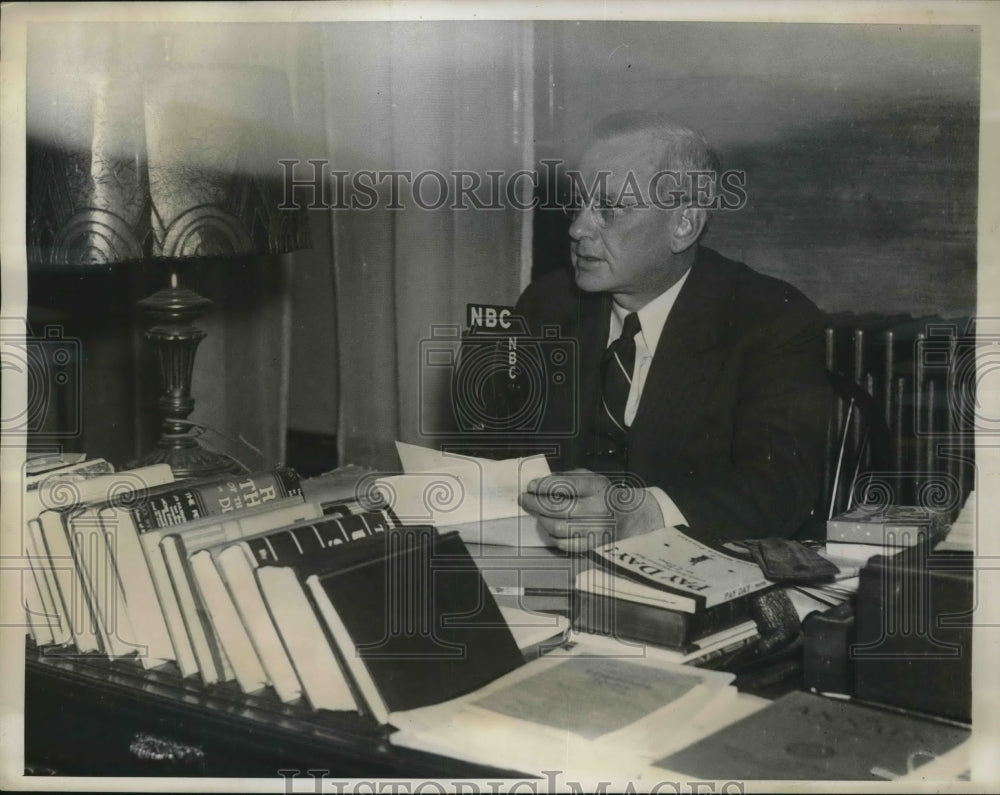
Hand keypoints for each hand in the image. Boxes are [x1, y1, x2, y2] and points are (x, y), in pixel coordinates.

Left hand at [518, 468, 663, 553]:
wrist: (630, 516)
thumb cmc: (604, 494)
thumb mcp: (590, 478)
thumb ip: (566, 478)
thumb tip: (540, 483)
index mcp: (596, 487)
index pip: (564, 486)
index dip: (543, 486)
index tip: (530, 486)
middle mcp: (597, 509)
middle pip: (557, 508)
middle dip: (535, 504)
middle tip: (524, 500)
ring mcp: (595, 529)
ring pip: (558, 528)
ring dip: (542, 520)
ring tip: (537, 514)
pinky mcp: (593, 545)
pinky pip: (565, 544)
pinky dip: (553, 537)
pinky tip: (550, 529)